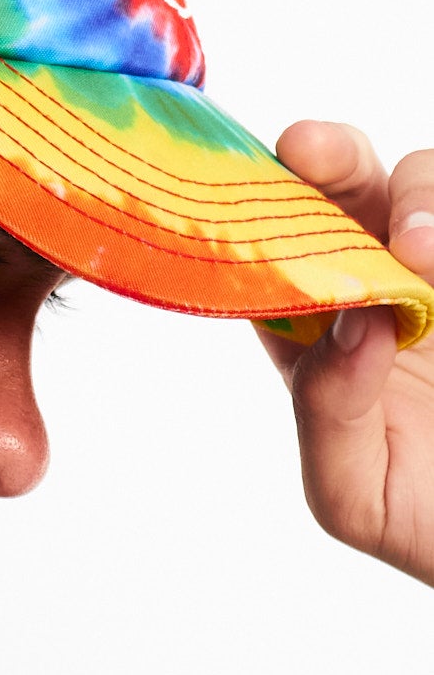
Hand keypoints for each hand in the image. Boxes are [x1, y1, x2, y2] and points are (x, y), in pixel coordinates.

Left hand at [255, 122, 433, 586]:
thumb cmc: (427, 522)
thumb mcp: (356, 493)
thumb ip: (328, 414)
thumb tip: (348, 324)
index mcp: (319, 333)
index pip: (275, 250)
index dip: (259, 208)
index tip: (257, 188)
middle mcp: (383, 287)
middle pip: (345, 188)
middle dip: (326, 154)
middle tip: (313, 153)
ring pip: (421, 182)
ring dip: (416, 199)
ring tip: (421, 257)